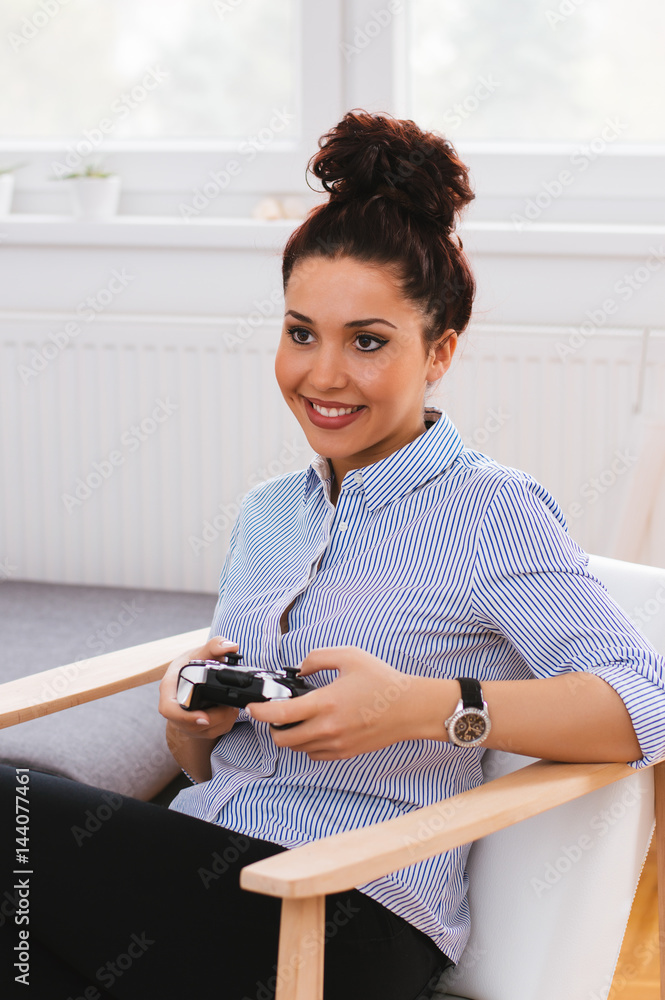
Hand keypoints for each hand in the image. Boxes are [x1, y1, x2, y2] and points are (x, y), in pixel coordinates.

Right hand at [158, 636, 240, 740]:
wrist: (190, 677)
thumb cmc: (192, 663)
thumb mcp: (200, 652)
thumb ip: (214, 646)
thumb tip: (231, 646)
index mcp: (169, 688)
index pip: (168, 709)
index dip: (184, 717)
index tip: (204, 717)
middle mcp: (174, 708)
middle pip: (191, 724)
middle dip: (214, 718)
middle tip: (230, 708)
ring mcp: (184, 721)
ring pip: (205, 731)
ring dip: (222, 721)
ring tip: (231, 706)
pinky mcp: (196, 728)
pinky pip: (212, 733)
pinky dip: (225, 723)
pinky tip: (230, 711)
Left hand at [246, 646, 421, 759]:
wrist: (410, 707)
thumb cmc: (382, 680)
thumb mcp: (349, 656)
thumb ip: (317, 658)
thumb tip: (299, 668)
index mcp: (325, 703)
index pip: (280, 715)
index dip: (260, 712)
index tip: (253, 706)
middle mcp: (328, 728)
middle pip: (283, 739)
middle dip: (273, 726)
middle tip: (275, 712)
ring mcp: (336, 744)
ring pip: (298, 748)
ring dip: (291, 735)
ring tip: (298, 718)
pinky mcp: (345, 753)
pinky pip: (315, 754)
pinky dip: (308, 744)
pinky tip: (316, 728)